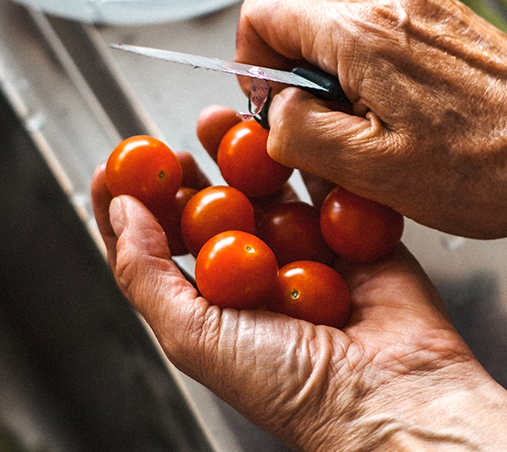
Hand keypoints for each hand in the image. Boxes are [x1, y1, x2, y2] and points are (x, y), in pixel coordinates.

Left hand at [90, 109, 506, 450]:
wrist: (386, 390)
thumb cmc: (288, 383)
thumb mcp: (192, 336)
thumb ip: (146, 273)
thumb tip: (121, 212)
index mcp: (214, 305)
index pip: (160, 249)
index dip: (134, 208)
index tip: (116, 171)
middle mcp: (258, 277)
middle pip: (214, 211)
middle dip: (191, 174)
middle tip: (175, 145)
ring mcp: (307, 252)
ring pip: (268, 190)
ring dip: (244, 154)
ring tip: (223, 121)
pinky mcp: (353, 236)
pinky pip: (328, 186)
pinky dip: (310, 157)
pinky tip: (287, 132)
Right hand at [235, 0, 506, 236]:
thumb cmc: (489, 170)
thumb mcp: (375, 171)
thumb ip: (301, 131)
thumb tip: (275, 109)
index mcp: (364, 33)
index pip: (263, 13)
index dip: (251, 62)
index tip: (273, 106)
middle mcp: (393, 0)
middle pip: (297, 12)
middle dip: (291, 69)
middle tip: (319, 126)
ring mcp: (423, 3)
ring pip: (337, 21)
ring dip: (331, 71)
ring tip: (365, 126)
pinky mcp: (444, 19)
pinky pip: (378, 29)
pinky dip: (367, 67)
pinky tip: (397, 113)